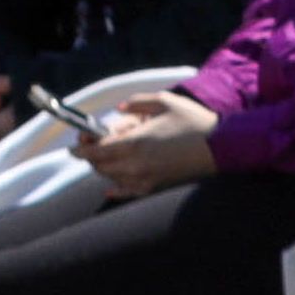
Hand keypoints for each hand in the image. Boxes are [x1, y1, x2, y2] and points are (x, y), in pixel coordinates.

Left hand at [74, 96, 218, 197]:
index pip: (97, 150)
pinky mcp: (156, 188)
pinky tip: (109, 189)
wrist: (220, 146)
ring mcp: (145, 179)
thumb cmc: (193, 121)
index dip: (82, 148)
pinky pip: (128, 193)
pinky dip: (116, 190)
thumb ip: (136, 103)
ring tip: (108, 155)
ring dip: (105, 168)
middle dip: (91, 156)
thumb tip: (119, 110)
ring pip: (112, 178)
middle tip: (92, 144)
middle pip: (101, 165)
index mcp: (135, 143)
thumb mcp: (163, 101)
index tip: (74, 146)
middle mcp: (136, 165)